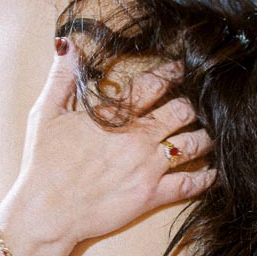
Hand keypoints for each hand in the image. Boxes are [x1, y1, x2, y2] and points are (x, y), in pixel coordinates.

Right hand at [0, 40, 215, 255]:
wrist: (47, 211)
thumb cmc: (43, 164)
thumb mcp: (45, 113)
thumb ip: (62, 77)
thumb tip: (67, 44)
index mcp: (116, 115)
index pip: (154, 84)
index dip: (173, 74)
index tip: (183, 69)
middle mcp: (138, 137)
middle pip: (183, 111)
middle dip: (194, 106)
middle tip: (202, 104)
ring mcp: (148, 166)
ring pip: (193, 144)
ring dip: (205, 137)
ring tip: (211, 135)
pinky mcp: (151, 195)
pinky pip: (190, 184)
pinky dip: (206, 178)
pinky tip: (213, 173)